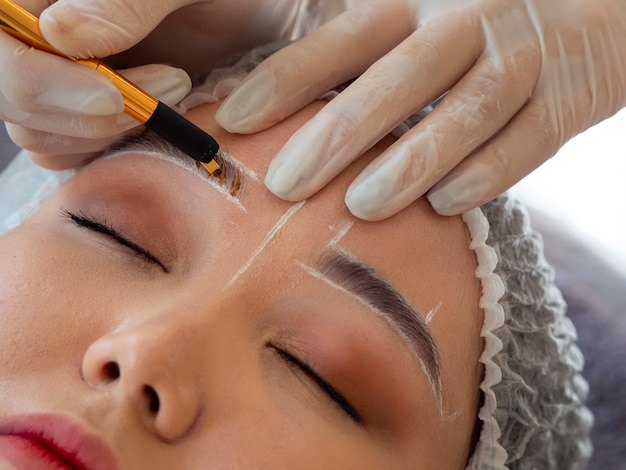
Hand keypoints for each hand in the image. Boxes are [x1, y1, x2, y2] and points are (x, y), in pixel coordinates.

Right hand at [0, 0, 309, 168]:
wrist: (255, 13)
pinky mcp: (89, 116)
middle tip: (172, 82)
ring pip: (40, 135)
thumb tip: (58, 32)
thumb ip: (125, 0)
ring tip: (178, 87)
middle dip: (87, 113)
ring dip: (107, 132)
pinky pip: (71, 155)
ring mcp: (62, 81)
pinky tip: (161, 120)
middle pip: (14, 100)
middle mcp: (42, 39)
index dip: (35, 80)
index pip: (1, 48)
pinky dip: (112, 151)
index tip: (112, 95)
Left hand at [216, 0, 625, 218]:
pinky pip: (528, 140)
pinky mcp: (568, 98)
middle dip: (338, 133)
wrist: (590, 13)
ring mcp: (522, 58)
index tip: (233, 120)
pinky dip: (487, 173)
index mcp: (416, 1)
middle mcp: (468, 21)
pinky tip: (445, 205)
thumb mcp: (416, 23)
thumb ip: (357, 57)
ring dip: (413, 159)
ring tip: (361, 206)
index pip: (342, 40)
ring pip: (466, 110)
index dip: (287, 80)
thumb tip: (274, 102)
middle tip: (283, 185)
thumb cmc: (475, 30)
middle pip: (398, 77)